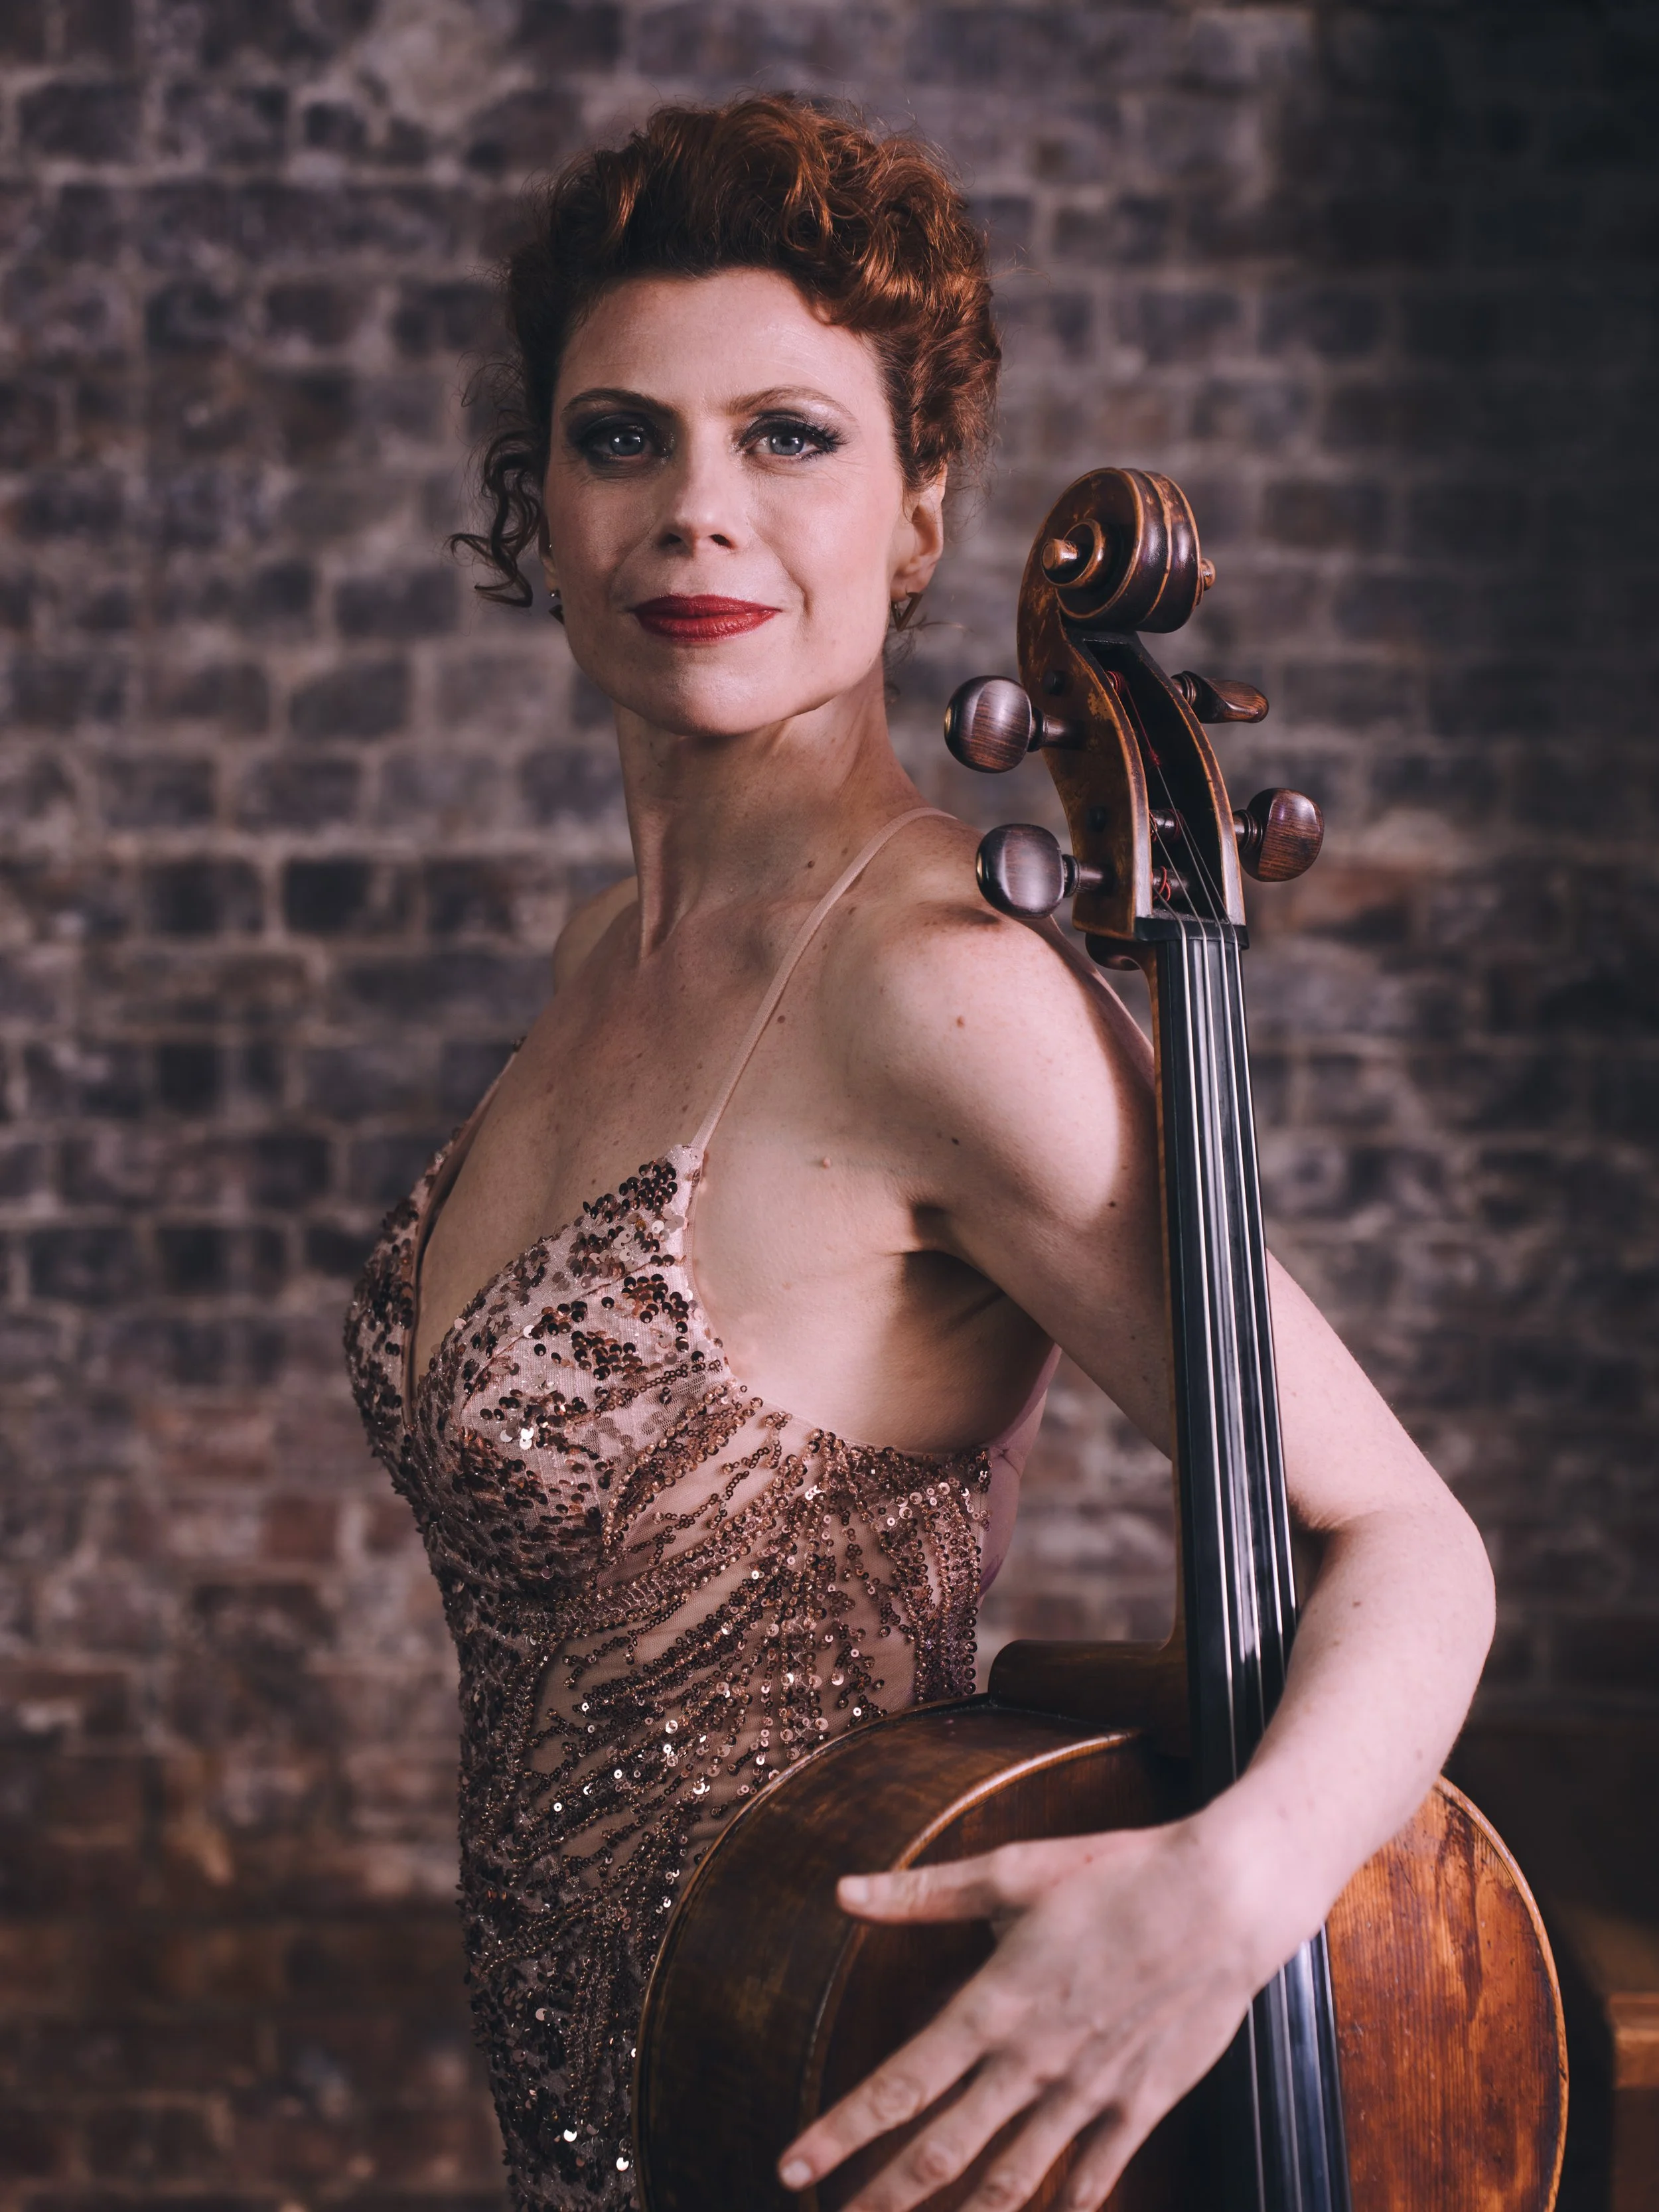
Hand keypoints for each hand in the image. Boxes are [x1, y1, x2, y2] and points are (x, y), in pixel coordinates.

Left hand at [776, 1816, 1285, 2211]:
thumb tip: (843, 1892)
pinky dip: (1062, 2204)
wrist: (1223, 1899)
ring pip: (1012, 2178)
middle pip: (943, 2151)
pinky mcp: (1141, 2104)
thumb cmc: (1116, 1873)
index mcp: (993, 2006)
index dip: (840, 2132)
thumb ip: (923, 1894)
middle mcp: (1032, 2063)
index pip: (899, 2085)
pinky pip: (1093, 2174)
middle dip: (885, 2198)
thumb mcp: (1012, 1872)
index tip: (792, 2167)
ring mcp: (1088, 2093)